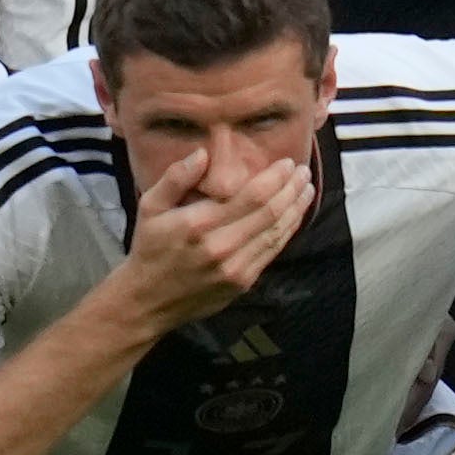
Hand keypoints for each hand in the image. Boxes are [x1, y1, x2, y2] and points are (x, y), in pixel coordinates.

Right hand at [110, 153, 313, 333]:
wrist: (148, 301)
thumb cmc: (150, 248)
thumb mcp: (149, 207)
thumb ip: (175, 178)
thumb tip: (202, 153)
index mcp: (199, 224)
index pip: (251, 196)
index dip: (275, 178)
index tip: (287, 162)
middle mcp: (221, 246)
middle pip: (270, 212)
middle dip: (291, 189)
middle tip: (304, 171)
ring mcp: (234, 268)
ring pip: (276, 233)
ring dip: (296, 209)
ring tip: (306, 189)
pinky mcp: (242, 282)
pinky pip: (271, 252)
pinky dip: (287, 232)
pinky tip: (294, 216)